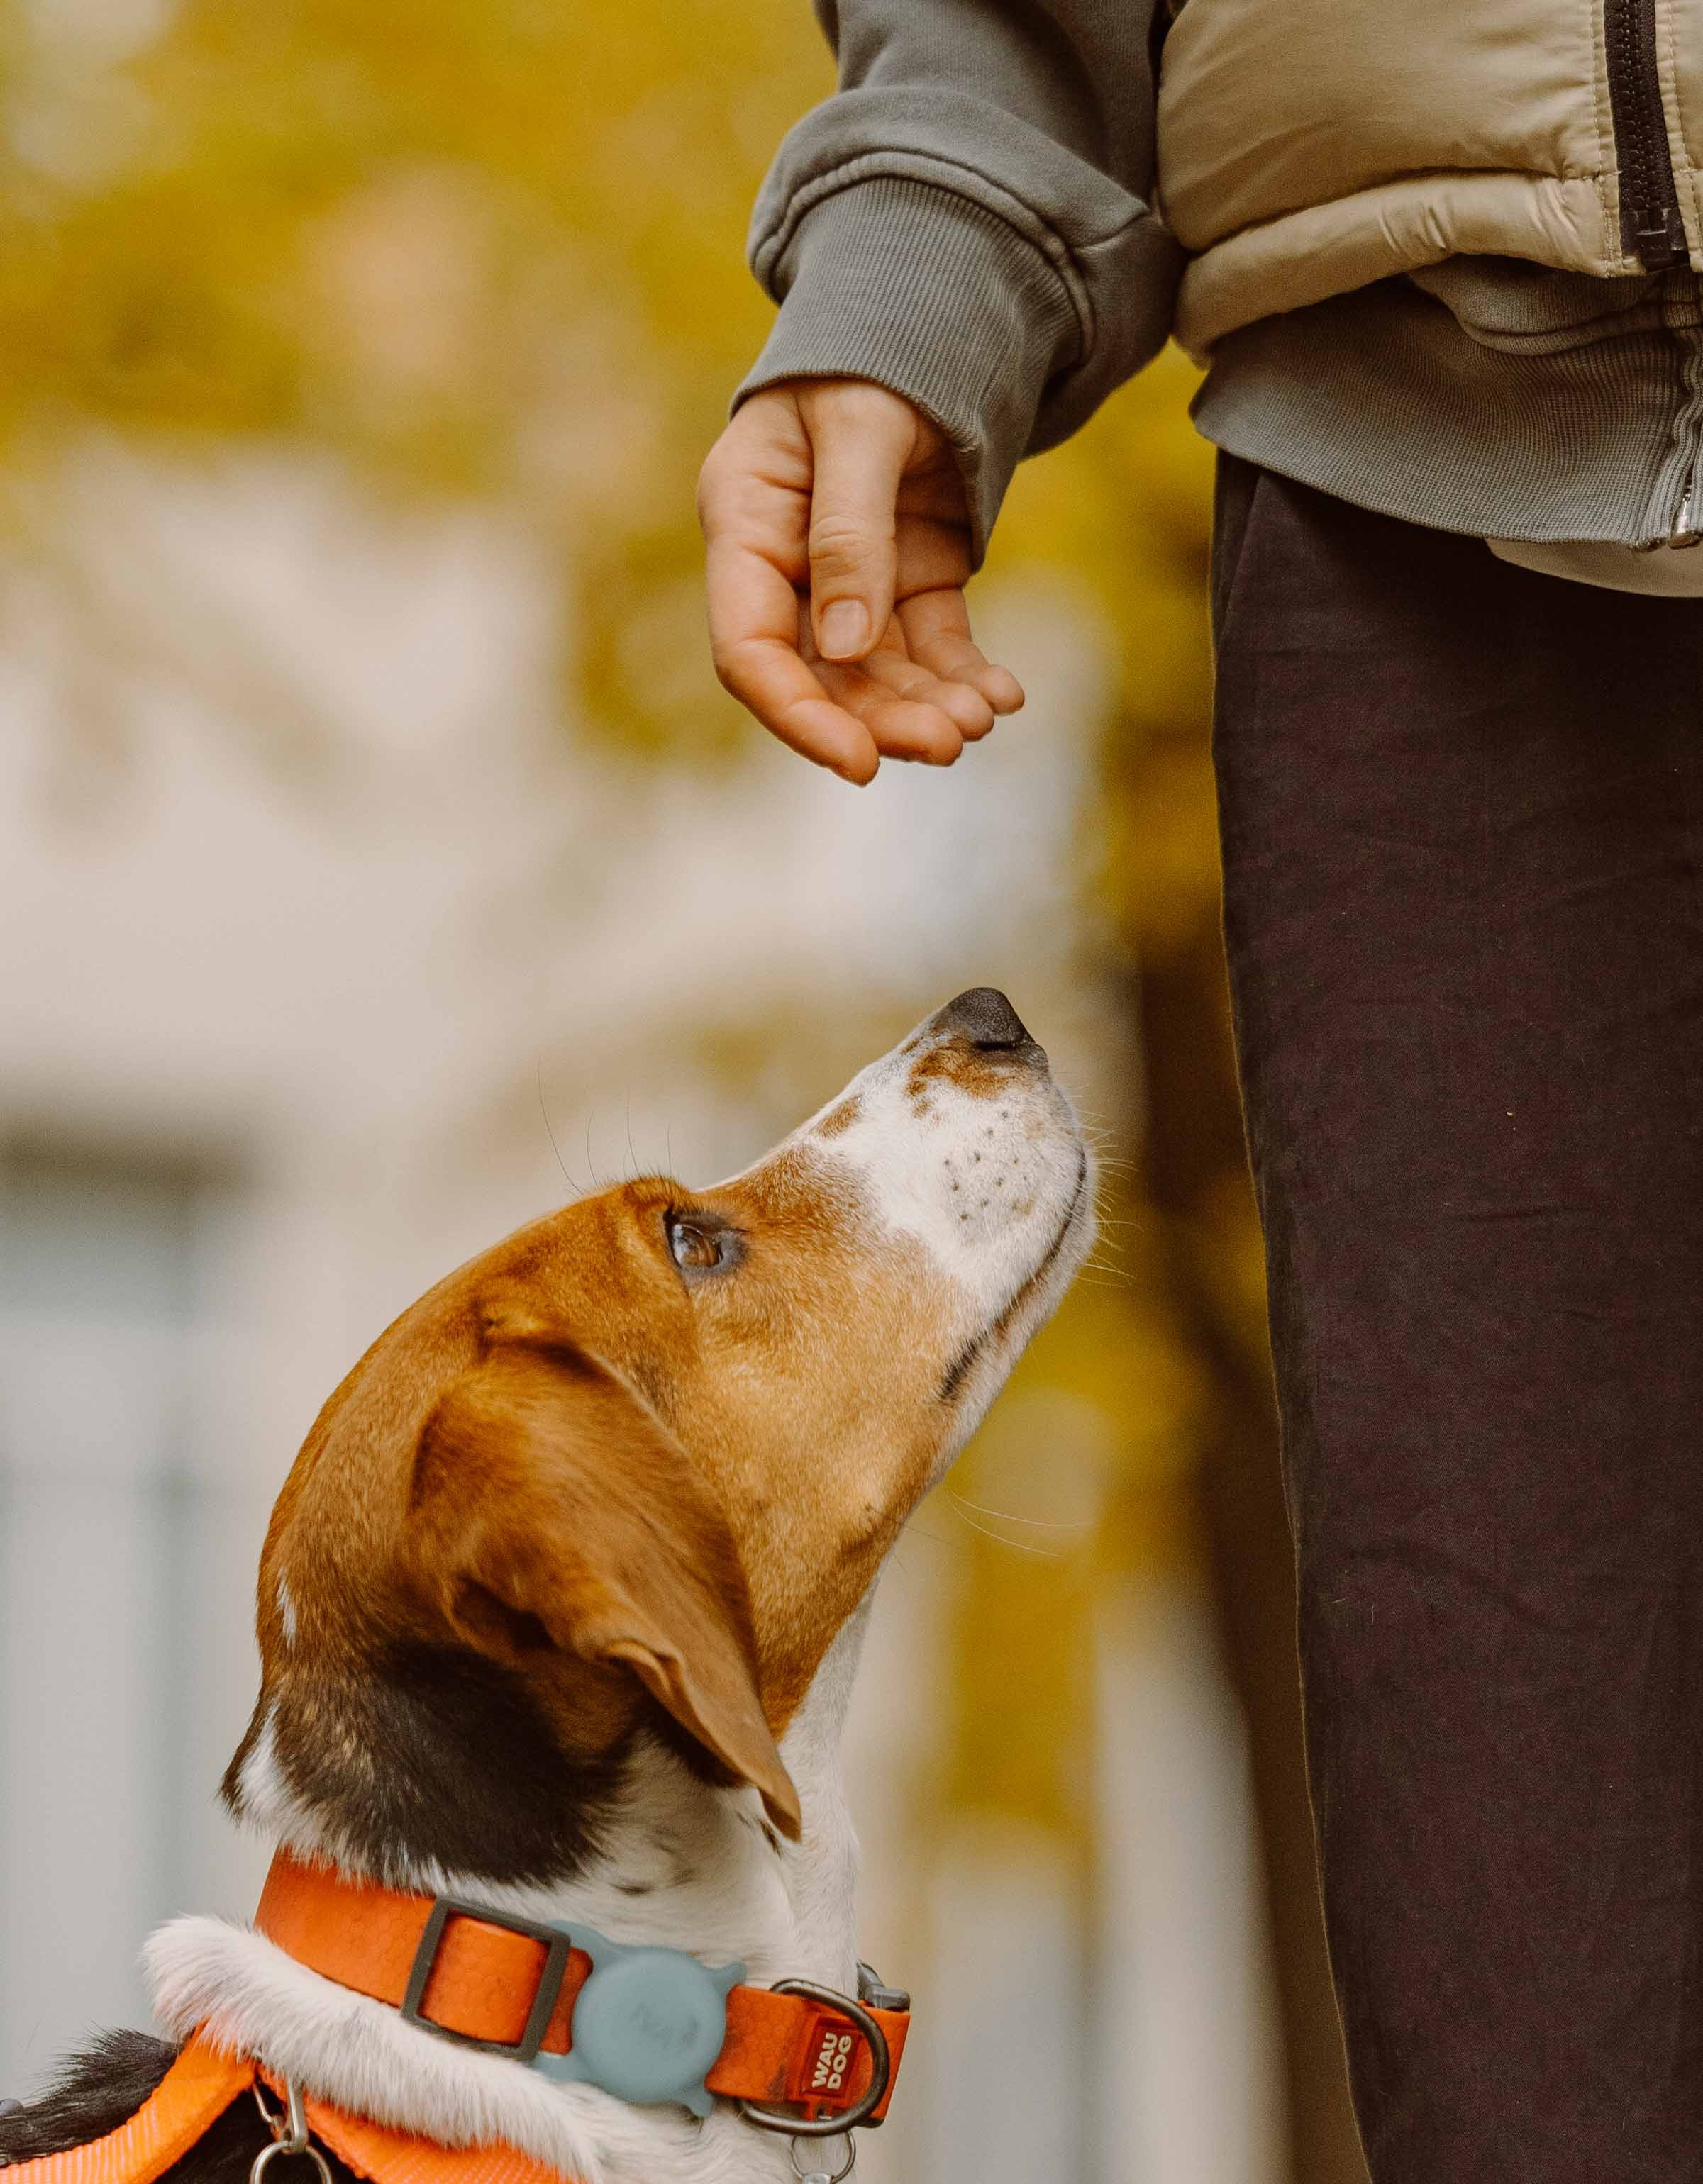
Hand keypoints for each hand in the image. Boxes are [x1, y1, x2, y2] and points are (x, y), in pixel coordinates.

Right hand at [697, 379, 1023, 783]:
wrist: (930, 310)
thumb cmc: (875, 351)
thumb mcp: (860, 424)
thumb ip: (849, 531)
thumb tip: (850, 650)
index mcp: (746, 522)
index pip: (750, 647)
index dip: (796, 712)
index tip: (856, 762)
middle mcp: (789, 565)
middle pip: (823, 675)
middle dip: (882, 720)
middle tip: (950, 743)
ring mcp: (851, 578)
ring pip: (881, 673)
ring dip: (927, 707)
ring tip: (982, 718)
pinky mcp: (911, 578)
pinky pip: (931, 645)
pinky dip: (964, 675)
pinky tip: (1002, 696)